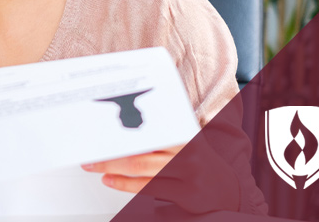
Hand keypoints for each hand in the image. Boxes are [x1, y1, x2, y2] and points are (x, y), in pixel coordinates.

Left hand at [82, 142, 240, 213]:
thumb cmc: (198, 162)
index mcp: (184, 134)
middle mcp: (187, 152)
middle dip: (110, 153)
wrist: (228, 190)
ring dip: (112, 168)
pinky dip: (125, 184)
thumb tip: (121, 124)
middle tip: (90, 154)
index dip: (123, 129)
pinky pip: (148, 188)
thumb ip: (160, 134)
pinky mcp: (187, 194)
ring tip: (95, 167)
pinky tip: (111, 180)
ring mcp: (188, 174)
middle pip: (140, 150)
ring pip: (141, 168)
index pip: (150, 128)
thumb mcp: (184, 142)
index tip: (101, 128)